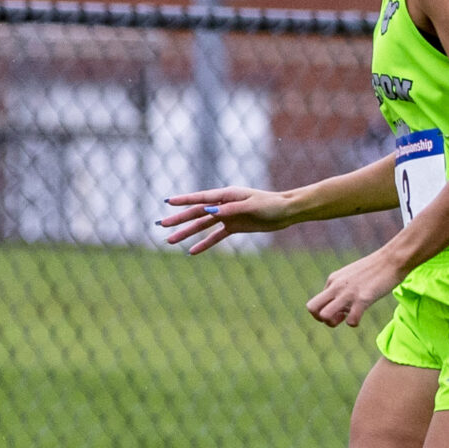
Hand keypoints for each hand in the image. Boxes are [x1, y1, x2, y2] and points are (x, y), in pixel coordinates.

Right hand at [157, 186, 295, 254]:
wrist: (287, 212)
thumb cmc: (271, 205)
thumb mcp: (250, 206)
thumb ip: (229, 209)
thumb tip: (209, 210)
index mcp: (226, 195)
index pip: (200, 198)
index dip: (184, 200)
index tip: (168, 202)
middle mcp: (224, 205)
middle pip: (197, 213)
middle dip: (179, 220)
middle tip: (162, 225)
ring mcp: (227, 216)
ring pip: (202, 226)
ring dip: (187, 233)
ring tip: (171, 241)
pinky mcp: (234, 227)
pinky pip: (215, 236)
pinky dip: (204, 244)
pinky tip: (192, 251)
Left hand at [307, 252, 399, 327]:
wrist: (392, 259)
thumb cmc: (375, 269)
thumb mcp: (350, 275)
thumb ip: (341, 287)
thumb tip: (340, 304)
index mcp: (332, 280)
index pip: (314, 303)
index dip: (322, 312)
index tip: (337, 310)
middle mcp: (336, 286)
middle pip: (312, 309)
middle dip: (321, 319)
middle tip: (338, 317)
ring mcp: (348, 293)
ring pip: (325, 315)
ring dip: (334, 323)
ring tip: (347, 317)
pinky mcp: (363, 298)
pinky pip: (351, 320)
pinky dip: (354, 323)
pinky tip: (361, 316)